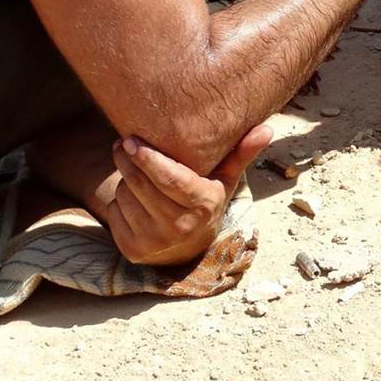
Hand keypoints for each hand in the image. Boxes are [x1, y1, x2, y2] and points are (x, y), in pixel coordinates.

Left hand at [103, 123, 272, 264]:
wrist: (188, 250)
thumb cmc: (206, 202)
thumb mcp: (224, 180)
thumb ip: (241, 154)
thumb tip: (266, 130)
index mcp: (203, 206)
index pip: (170, 180)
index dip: (148, 158)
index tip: (132, 140)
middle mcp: (179, 227)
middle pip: (141, 184)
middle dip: (127, 160)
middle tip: (123, 142)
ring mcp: (154, 242)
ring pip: (125, 195)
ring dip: (125, 180)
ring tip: (135, 173)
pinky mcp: (132, 250)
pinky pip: (114, 213)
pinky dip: (119, 201)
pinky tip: (132, 198)